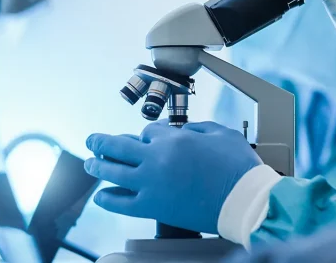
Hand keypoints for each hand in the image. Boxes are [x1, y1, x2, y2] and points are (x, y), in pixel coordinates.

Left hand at [84, 121, 261, 233]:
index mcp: (175, 138)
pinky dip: (107, 199)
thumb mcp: (223, 134)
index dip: (146, 135)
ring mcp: (151, 184)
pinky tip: (101, 196)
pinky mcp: (153, 207)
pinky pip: (120, 203)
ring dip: (97, 166)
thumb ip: (199, 128)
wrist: (245, 201)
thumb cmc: (239, 167)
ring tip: (90, 164)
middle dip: (101, 142)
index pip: (149, 132)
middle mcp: (157, 158)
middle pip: (118, 147)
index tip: (146, 140)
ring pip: (112, 172)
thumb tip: (183, 130)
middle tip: (92, 141)